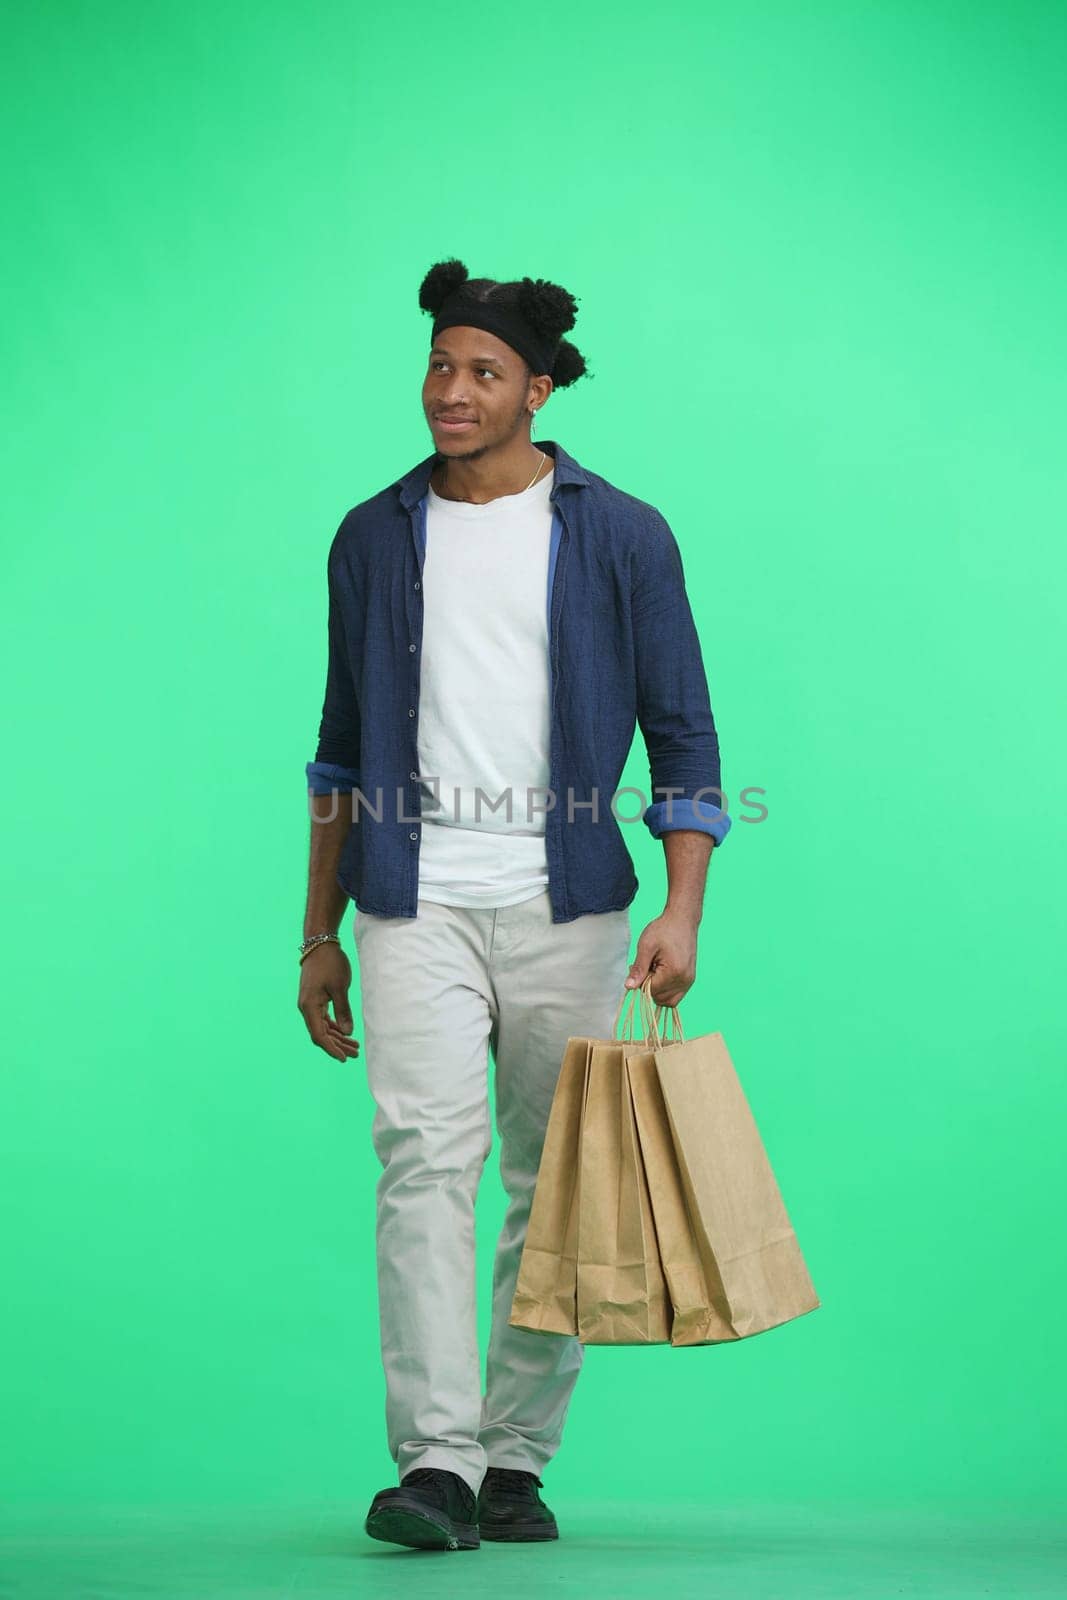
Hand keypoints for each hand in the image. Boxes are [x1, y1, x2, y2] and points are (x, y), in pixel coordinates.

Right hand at [297, 942, 360, 1061]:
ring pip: (323, 1027)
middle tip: (356, 1053)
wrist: (320, 944)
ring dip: (338, 1037)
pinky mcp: (314, 999)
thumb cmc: (330, 963)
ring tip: (354, 1046)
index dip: (332, 1048)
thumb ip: (343, 1011)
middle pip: (321, 1034)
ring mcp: (310, 1004)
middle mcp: (306, 1008)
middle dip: (338, 1045)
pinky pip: (324, 1018)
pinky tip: (346, 1032)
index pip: (319, 1035)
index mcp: (309, 1007)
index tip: (345, 1058)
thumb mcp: (340, 988)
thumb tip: (347, 1032)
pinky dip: (335, 1026)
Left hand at [624, 910, 697, 1007]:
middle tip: (647, 966)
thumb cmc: (664, 929)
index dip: (641, 981)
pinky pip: (675, 996)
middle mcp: (685, 980)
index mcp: (674, 972)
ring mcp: (689, 981)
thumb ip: (638, 969)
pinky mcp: (690, 979)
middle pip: (659, 998)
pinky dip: (665, 989)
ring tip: (654, 969)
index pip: (650, 991)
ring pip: (667, 1001)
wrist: (682, 920)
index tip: (640, 964)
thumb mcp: (646, 946)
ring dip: (657, 990)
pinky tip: (661, 973)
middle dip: (649, 986)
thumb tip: (629, 987)